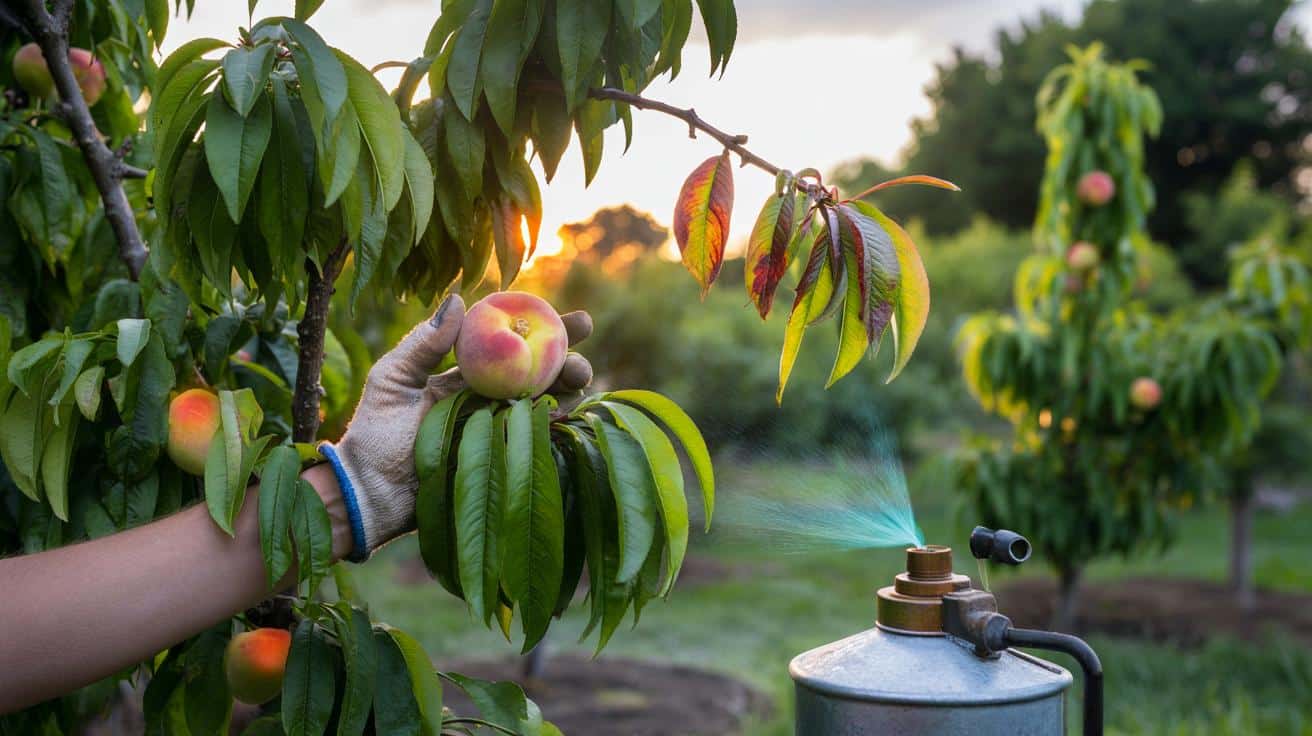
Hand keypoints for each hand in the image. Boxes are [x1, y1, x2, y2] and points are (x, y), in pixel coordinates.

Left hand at [321, 294, 593, 559]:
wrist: (372, 493)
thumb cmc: (375, 434)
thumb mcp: (393, 380)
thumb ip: (423, 343)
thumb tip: (458, 299)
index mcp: (462, 373)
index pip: (506, 341)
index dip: (535, 324)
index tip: (560, 311)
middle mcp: (485, 397)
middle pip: (534, 367)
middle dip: (564, 349)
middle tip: (583, 333)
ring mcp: (495, 428)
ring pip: (542, 399)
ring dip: (566, 383)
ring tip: (580, 374)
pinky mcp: (500, 458)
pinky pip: (535, 437)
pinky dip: (555, 423)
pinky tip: (569, 411)